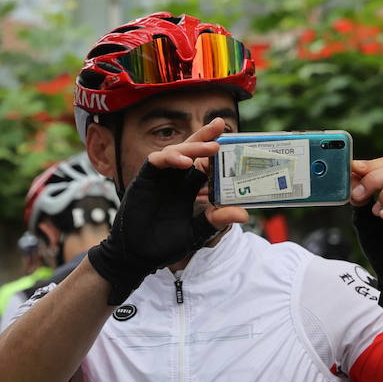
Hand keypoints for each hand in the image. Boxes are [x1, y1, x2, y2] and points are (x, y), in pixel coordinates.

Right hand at [87, 119, 247, 304]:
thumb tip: (243, 214)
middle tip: (220, 126)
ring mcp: (159, 178)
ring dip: (192, 147)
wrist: (138, 255)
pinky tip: (184, 162)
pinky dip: (170, 158)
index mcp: (188, 188)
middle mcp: (174, 179)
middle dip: (204, 137)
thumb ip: (216, 220)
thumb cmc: (166, 244)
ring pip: (175, 152)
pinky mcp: (144, 180)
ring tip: (210, 148)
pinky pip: (156, 161)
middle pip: (189, 150)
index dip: (215, 151)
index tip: (232, 140)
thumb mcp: (197, 232)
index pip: (203, 163)